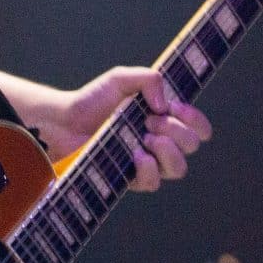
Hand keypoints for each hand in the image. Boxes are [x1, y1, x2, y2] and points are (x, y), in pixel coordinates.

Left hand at [37, 67, 209, 190]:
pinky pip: (153, 183)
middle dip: (175, 130)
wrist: (64, 123)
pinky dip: (149, 169)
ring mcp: (147, 162)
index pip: (199, 127)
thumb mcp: (120, 79)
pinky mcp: (130, 179)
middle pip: (191, 145)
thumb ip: (148, 79)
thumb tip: (165, 106)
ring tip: (144, 138)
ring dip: (167, 151)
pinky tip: (136, 155)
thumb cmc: (92, 101)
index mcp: (164, 119)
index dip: (195, 119)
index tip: (174, 108)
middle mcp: (160, 142)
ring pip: (178, 168)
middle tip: (148, 120)